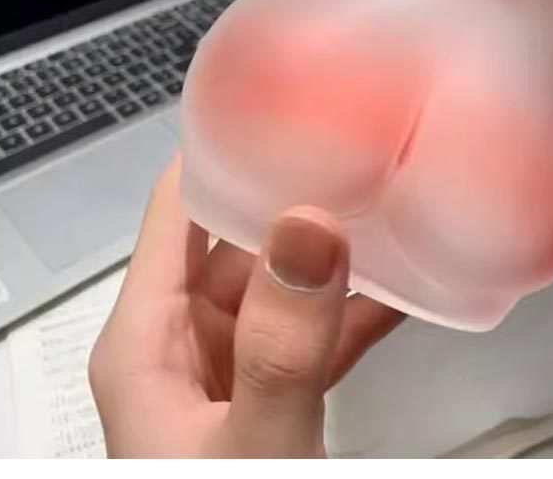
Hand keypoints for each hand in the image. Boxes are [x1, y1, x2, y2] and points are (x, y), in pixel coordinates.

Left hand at [89, 154, 402, 457]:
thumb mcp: (252, 443)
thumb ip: (280, 346)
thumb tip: (310, 228)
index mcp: (147, 338)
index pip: (176, 210)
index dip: (221, 152)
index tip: (286, 109)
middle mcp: (180, 340)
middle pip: (234, 239)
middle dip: (293, 197)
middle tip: (360, 152)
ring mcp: (226, 367)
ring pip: (279, 285)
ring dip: (331, 256)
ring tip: (390, 205)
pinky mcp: (267, 396)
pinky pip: (309, 334)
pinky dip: (352, 313)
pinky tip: (405, 287)